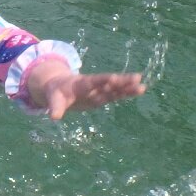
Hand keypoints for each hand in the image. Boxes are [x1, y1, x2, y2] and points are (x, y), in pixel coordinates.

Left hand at [24, 58, 145, 119]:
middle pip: (109, 83)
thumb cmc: (56, 92)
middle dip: (121, 81)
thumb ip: (56, 107)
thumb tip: (54, 117)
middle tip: (137, 78)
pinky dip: (126, 93)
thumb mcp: (53, 99)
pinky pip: (116, 95)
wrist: (60, 87)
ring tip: (142, 86)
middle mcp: (93, 85)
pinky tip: (139, 90)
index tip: (114, 78)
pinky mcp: (102, 96)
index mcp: (81, 83)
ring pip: (115, 89)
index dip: (103, 80)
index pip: (94, 81)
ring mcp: (99, 90)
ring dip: (128, 88)